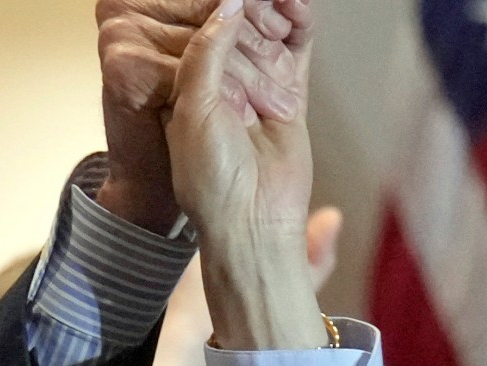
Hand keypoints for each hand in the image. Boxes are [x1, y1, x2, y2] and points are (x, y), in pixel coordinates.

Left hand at [166, 0, 325, 349]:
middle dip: (248, 6)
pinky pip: (296, 49)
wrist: (254, 222)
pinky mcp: (290, 94)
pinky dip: (299, 23)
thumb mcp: (193, 107)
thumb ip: (208, 52)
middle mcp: (223, 82)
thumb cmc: (212, 180)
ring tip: (280, 3)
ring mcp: (258, 86)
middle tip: (258, 2)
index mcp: (188, 84)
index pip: (201, 28)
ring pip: (267, 30)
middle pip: (237, 23)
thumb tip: (230, 2)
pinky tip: (297, 7)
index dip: (214, 6)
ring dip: (273, 8)